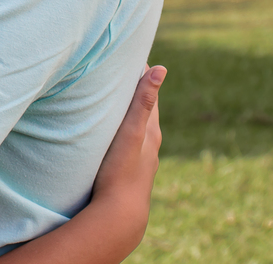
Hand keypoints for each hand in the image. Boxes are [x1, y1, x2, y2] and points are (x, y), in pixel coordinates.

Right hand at [92, 65, 164, 216]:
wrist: (120, 216)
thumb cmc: (122, 171)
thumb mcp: (132, 132)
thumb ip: (143, 102)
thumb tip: (161, 69)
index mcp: (152, 131)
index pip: (149, 94)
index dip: (140, 75)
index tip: (129, 55)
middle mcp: (150, 144)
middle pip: (144, 110)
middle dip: (133, 91)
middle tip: (117, 71)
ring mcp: (141, 158)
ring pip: (136, 128)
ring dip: (127, 112)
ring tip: (112, 98)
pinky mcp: (129, 170)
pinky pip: (128, 143)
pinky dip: (121, 130)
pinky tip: (111, 134)